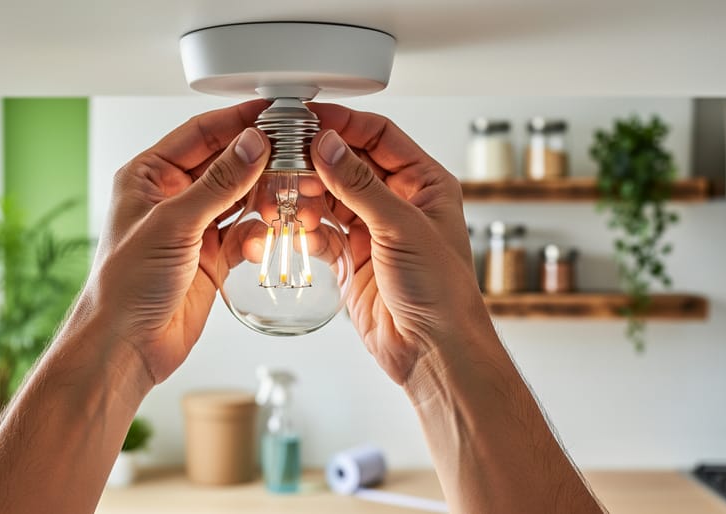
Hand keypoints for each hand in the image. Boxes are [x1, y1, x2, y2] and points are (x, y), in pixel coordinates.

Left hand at [87, 100, 269, 383]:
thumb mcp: (173, 224)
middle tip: (295, 156)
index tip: (274, 114)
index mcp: (149, 176)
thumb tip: (252, 144)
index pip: (201, 133)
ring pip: (241, 198)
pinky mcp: (212, 257)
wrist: (126, 346)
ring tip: (290, 197)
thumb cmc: (124, 285)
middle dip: (260, 162)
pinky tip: (264, 239)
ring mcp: (194, 227)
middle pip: (226, 164)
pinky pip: (245, 233)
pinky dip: (259, 234)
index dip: (238, 121)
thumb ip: (218, 183)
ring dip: (266, 199)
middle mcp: (172, 197)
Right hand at [308, 103, 491, 384]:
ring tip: (283, 195)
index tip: (307, 119)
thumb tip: (328, 146)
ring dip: (306, 196)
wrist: (433, 352)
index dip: (343, 123)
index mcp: (424, 184)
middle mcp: (399, 203)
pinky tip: (295, 231)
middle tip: (284, 158)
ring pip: (331, 198)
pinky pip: (322, 233)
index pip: (379, 135)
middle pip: (349, 165)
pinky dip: (306, 230)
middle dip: (316, 162)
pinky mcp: (353, 259)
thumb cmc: (442, 292)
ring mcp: (374, 231)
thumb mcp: (400, 228)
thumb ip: (359, 185)